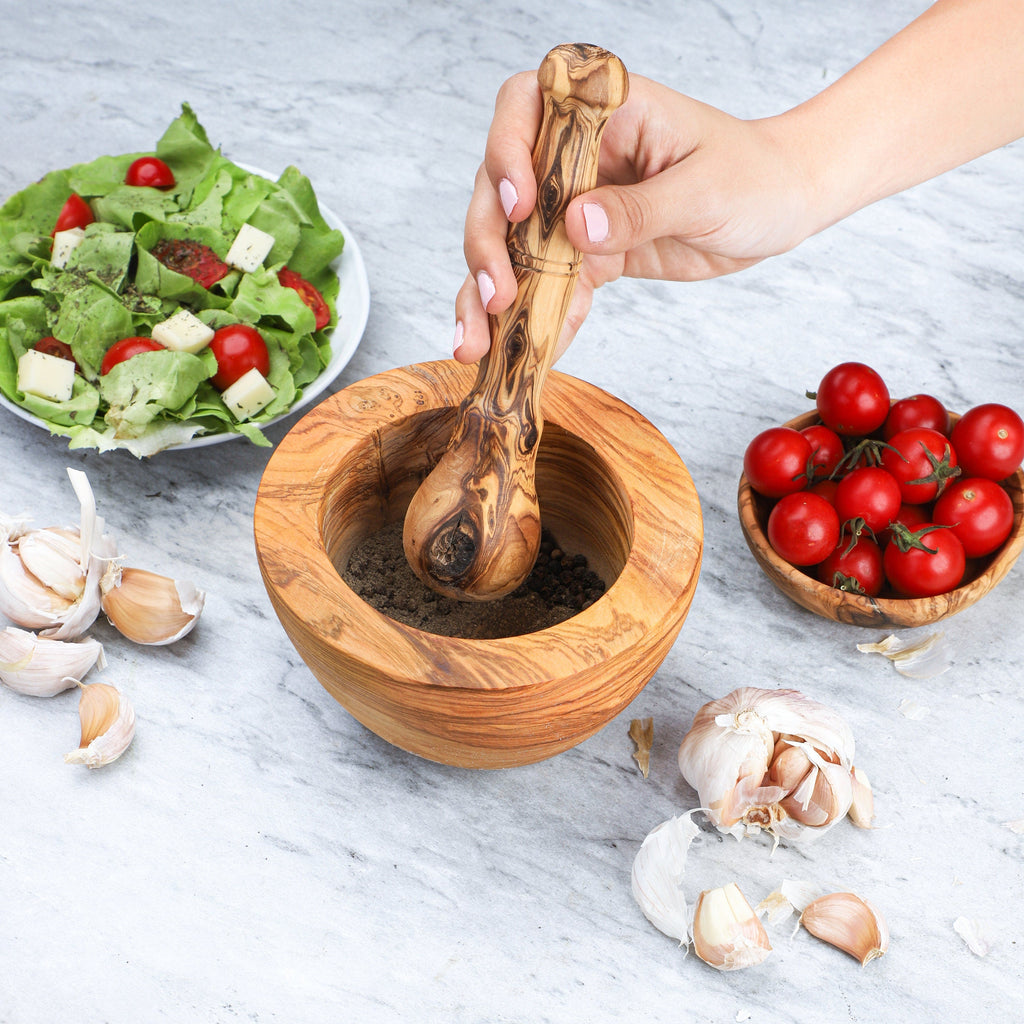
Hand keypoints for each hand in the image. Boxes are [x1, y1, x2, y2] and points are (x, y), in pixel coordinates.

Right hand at [453, 72, 816, 362]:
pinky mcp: (588, 252)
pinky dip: (535, 320)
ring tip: (477, 344)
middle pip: (500, 188)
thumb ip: (641, 207)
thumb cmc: (754, 175)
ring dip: (489, 294)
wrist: (780, 207)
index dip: (506, 150)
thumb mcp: (705, 189)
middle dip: (486, 244)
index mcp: (604, 112)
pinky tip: (524, 354)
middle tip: (494, 295)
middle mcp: (577, 155)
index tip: (519, 204)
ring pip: (513, 244)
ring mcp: (577, 205)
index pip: (527, 106)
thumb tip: (574, 226)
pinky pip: (550, 285)